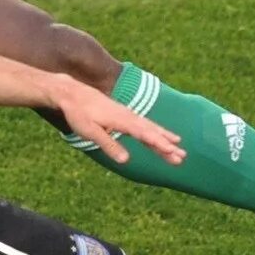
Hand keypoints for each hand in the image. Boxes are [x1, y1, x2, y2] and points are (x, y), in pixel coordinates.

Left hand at [44, 74, 182, 164]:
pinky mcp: (124, 115)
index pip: (145, 135)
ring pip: (150, 127)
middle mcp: (128, 116)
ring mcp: (127, 114)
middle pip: (152, 132)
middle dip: (167, 145)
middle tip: (182, 157)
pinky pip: (144, 124)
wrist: (72, 93)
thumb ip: (109, 145)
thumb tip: (126, 160)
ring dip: (164, 138)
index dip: (160, 144)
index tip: (173, 152)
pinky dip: (155, 131)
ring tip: (178, 147)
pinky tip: (160, 136)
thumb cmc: (79, 114)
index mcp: (122, 121)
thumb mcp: (90, 132)